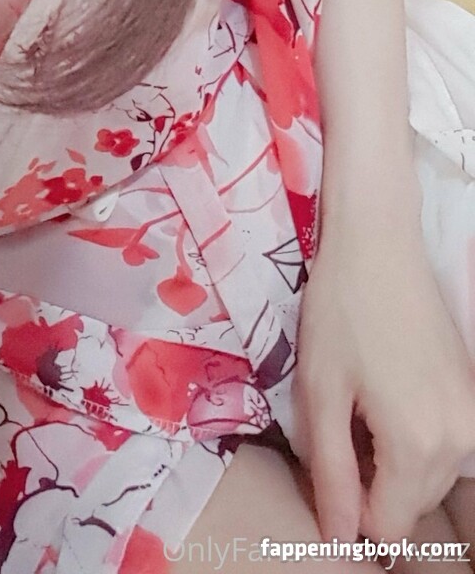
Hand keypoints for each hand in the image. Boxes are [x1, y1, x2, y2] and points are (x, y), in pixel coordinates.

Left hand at [292, 215, 474, 542]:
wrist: (380, 245)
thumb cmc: (341, 312)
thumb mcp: (321, 394)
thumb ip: (332, 473)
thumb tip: (339, 536)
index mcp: (418, 445)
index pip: (388, 527)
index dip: (350, 508)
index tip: (328, 462)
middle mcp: (459, 439)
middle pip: (412, 504)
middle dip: (372, 484)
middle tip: (341, 425)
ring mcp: (472, 417)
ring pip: (429, 479)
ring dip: (393, 463)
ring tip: (362, 406)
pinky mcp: (473, 396)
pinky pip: (443, 447)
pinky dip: (413, 440)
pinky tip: (385, 397)